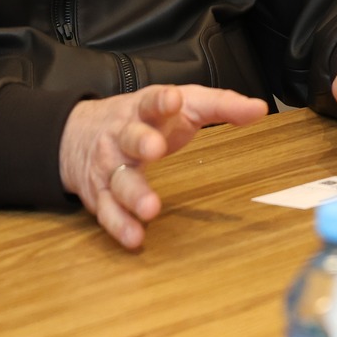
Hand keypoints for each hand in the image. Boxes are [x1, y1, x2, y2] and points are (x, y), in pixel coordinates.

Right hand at [59, 84, 266, 249]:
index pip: (151, 101)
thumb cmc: (143, 119)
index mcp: (143, 111)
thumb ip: (220, 105)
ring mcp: (108, 167)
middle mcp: (121, 137)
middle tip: (155, 149)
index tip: (173, 98)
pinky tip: (135, 237)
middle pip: (129, 138)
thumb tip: (259, 108)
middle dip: (141, 142)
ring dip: (133, 195)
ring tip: (150, 208)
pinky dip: (120, 226)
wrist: (76, 132)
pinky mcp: (99, 195)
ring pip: (119, 180)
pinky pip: (108, 212)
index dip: (161, 100)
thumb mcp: (181, 104)